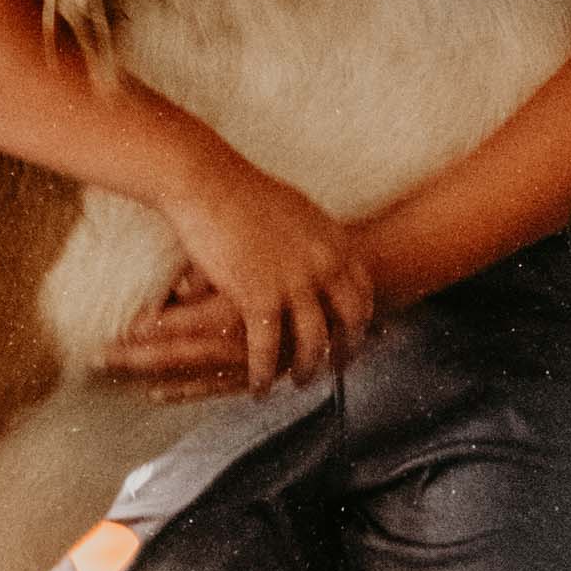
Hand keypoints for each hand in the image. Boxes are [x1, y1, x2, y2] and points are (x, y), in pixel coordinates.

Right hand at [100, 148, 376, 395]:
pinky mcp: (259, 299)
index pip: (362, 293)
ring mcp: (294, 284)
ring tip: (297, 382)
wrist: (207, 182)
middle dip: (344, 352)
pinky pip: (267, 350)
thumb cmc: (242, 191)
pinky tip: (259, 387)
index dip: (359, 321)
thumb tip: (324, 249)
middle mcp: (324, 265)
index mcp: (335, 242)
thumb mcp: (297, 210)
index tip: (352, 337)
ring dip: (306, 369)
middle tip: (335, 369)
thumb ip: (316, 237)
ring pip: (312, 344)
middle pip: (348, 323)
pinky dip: (264, 374)